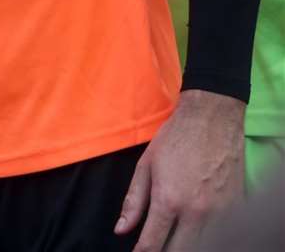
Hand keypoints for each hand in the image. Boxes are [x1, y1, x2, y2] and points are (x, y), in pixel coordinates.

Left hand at [115, 89, 245, 250]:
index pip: (153, 243)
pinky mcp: (236, 207)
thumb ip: (133, 201)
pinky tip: (195, 229)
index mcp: (169, 201)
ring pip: (203, 245)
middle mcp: (197, 212)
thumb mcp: (145, 166)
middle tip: (154, 246)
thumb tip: (121, 229)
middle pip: (180, 251)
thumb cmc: (175, 139)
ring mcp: (221, 212)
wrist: (213, 119)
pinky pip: (222, 233)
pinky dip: (208, 236)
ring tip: (172, 237)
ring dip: (186, 245)